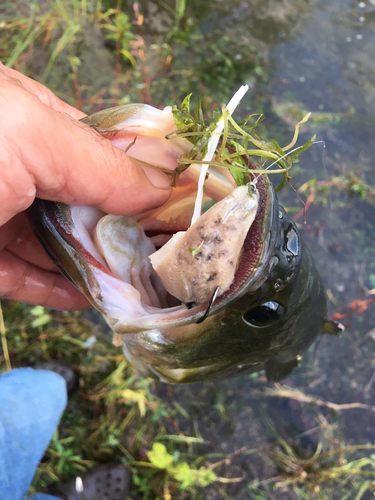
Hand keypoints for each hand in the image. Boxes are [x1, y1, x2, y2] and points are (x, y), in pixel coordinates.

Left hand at [0, 64, 170, 309]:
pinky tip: (90, 300)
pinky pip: (23, 277)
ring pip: (57, 244)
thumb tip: (166, 182)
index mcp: (30, 120)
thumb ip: (103, 161)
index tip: (181, 208)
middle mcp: (14, 165)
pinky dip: (57, 290)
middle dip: (125, 228)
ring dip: (97, 266)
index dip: (144, 177)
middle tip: (166, 255)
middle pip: (85, 202)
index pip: (104, 150)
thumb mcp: (31, 135)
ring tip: (139, 285)